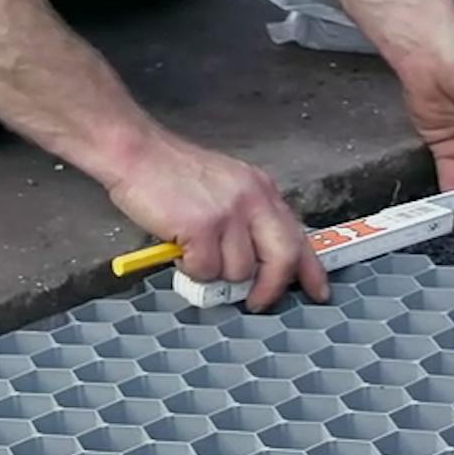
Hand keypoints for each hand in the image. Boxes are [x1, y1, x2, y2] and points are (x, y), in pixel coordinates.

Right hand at [108, 138, 327, 312]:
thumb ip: (246, 218)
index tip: (318, 291)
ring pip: (238, 271)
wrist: (136, 152)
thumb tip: (256, 262)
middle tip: (254, 302)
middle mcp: (252, 200)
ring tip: (193, 252)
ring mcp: (229, 213)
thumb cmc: (170, 172)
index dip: (310, 270)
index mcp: (261, 190)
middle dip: (270, 289)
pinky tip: (179, 248)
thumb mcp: (225, 186)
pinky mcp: (202, 227)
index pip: (298, 235)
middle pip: (282, 259)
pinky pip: (205, 270)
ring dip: (214, 273)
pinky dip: (190, 269)